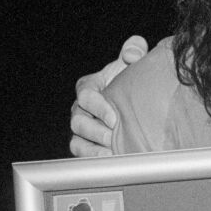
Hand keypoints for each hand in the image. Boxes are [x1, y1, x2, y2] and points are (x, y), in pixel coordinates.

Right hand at [68, 36, 148, 156]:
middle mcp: (80, 107)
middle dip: (97, 130)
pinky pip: (80, 151)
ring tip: (113, 152)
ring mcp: (81, 125)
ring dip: (94, 146)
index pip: (85, 95)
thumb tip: (133, 51)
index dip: (98, 106)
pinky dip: (93, 157)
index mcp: (89, 86)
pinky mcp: (84, 141)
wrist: (134, 96)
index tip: (115, 117)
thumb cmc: (130, 78)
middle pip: (78, 120)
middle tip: (115, 137)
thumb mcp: (133, 61)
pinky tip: (111, 160)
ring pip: (77, 138)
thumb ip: (133, 50)